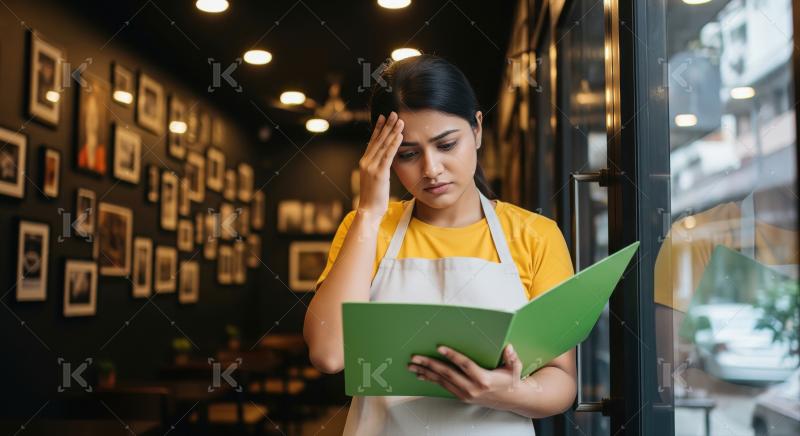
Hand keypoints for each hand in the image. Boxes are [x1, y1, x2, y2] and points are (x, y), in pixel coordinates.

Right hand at [357, 112, 403, 216]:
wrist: (368, 210)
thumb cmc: (373, 198)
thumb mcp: (374, 180)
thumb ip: (377, 168)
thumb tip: (382, 162)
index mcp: (365, 162)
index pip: (373, 142)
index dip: (378, 129)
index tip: (383, 118)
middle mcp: (366, 162)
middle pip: (378, 140)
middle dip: (386, 126)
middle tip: (393, 113)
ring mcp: (372, 167)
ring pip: (383, 145)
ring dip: (392, 132)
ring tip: (400, 121)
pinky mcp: (379, 173)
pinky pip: (388, 155)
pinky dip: (394, 144)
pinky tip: (400, 136)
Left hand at [408, 344, 523, 407]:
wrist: (511, 399)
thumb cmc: (511, 381)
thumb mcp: (515, 368)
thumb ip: (512, 358)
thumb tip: (508, 348)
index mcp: (484, 379)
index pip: (465, 365)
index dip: (452, 356)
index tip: (440, 348)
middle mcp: (472, 388)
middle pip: (447, 374)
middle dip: (429, 364)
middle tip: (416, 358)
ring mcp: (466, 394)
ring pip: (442, 381)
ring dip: (426, 372)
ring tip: (413, 366)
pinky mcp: (462, 397)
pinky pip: (444, 387)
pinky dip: (432, 380)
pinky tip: (422, 374)